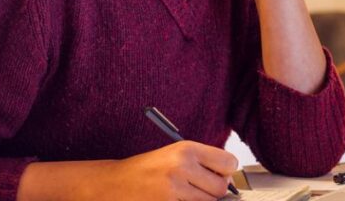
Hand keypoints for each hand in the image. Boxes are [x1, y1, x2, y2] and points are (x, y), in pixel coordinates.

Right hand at [113, 141, 239, 200]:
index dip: (226, 171)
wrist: (114, 184)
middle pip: (222, 187)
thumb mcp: (174, 155)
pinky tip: (175, 200)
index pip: (229, 163)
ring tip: (183, 194)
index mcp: (186, 149)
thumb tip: (229, 179)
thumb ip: (202, 162)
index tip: (218, 174)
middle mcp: (182, 166)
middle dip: (214, 191)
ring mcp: (174, 189)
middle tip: (199, 188)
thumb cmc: (146, 170)